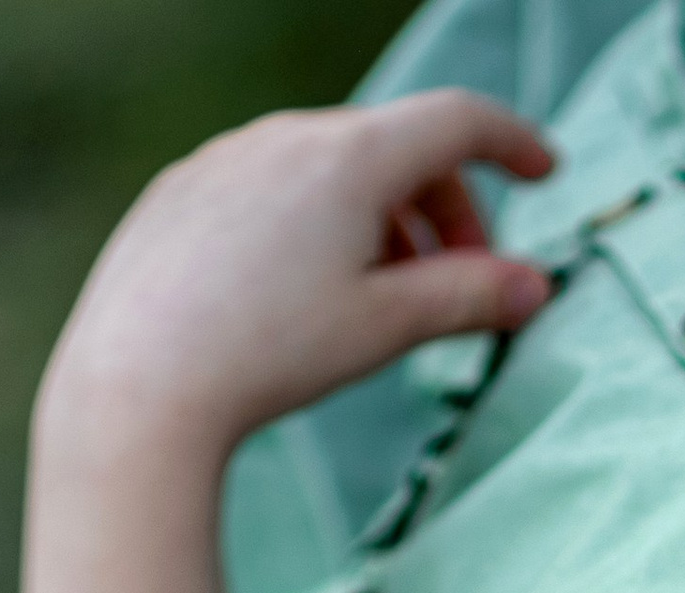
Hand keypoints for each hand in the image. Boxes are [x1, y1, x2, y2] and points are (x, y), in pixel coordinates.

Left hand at [41, 90, 557, 461]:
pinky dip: (316, 224)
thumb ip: (470, 298)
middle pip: (395, 149)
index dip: (512, 143)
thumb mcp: (388, 327)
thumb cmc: (271, 352)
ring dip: (381, 221)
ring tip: (386, 296)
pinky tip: (305, 294)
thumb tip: (536, 287)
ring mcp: (229, 156)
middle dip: (445, 210)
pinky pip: (273, 189)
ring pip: (332, 169)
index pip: (457, 121)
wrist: (140, 380)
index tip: (544, 174)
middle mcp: (289, 135)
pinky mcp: (185, 190)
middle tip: (464, 282)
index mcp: (352, 156)